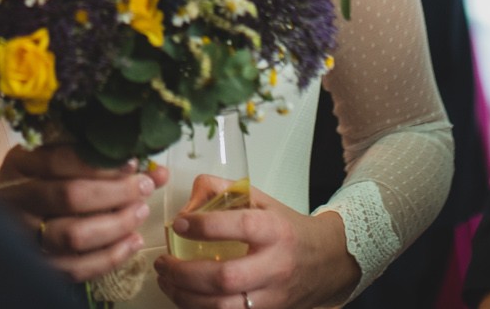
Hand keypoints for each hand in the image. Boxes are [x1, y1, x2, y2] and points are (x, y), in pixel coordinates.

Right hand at [0, 143, 164, 283]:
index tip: (132, 162)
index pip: (60, 161)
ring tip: (140, 212)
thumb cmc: (33, 183)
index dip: (100, 163)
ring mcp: (24, 237)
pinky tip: (133, 242)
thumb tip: (148, 164)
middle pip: (70, 197)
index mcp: (19, 166)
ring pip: (74, 236)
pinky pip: (76, 268)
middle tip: (143, 187)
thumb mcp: (47, 159)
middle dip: (116, 192)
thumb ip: (90, 157)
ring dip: (116, 224)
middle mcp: (16, 200)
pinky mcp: (38, 266)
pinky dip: (110, 257)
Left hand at [154, 177, 356, 308]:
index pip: (242, 226)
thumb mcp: (262, 200)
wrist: (326, 262)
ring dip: (186, 297)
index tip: (180, 224)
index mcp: (276, 230)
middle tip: (163, 263)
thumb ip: (222, 191)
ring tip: (167, 282)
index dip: (206, 226)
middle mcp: (276, 266)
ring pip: (224, 307)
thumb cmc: (287, 230)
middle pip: (226, 277)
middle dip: (185, 273)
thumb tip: (187, 203)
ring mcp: (272, 296)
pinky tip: (185, 298)